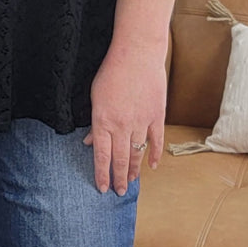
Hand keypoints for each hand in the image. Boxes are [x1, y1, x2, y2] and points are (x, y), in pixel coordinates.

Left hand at [83, 44, 166, 193]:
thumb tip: (90, 141)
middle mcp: (122, 126)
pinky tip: (152, 166)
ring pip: (138, 153)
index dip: (101, 174)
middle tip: (119, 192)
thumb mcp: (95, 97)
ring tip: (131, 182)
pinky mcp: (157, 116)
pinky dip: (155, 155)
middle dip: (118, 178)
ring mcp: (141, 122)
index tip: (102, 188)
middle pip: (120, 159)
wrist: (137, 54)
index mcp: (103, 121)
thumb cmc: (112, 71)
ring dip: (134, 169)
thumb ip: (94, 123)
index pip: (102, 156)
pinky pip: (156, 141)